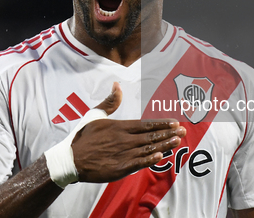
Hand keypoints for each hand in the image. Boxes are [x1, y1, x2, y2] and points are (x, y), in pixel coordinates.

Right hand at [71, 82, 185, 182]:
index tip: (175, 122)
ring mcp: (122, 154)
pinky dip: (149, 159)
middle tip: (183, 131)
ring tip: (177, 141)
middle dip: (168, 133)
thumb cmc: (83, 136)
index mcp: (120, 126)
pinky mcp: (119, 168)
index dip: (162, 123)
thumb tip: (117, 85)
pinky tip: (160, 155)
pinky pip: (138, 163)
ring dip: (164, 145)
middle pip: (150, 136)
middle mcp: (124, 139)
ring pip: (148, 149)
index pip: (146, 124)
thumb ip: (110, 101)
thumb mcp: (95, 114)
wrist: (70, 159)